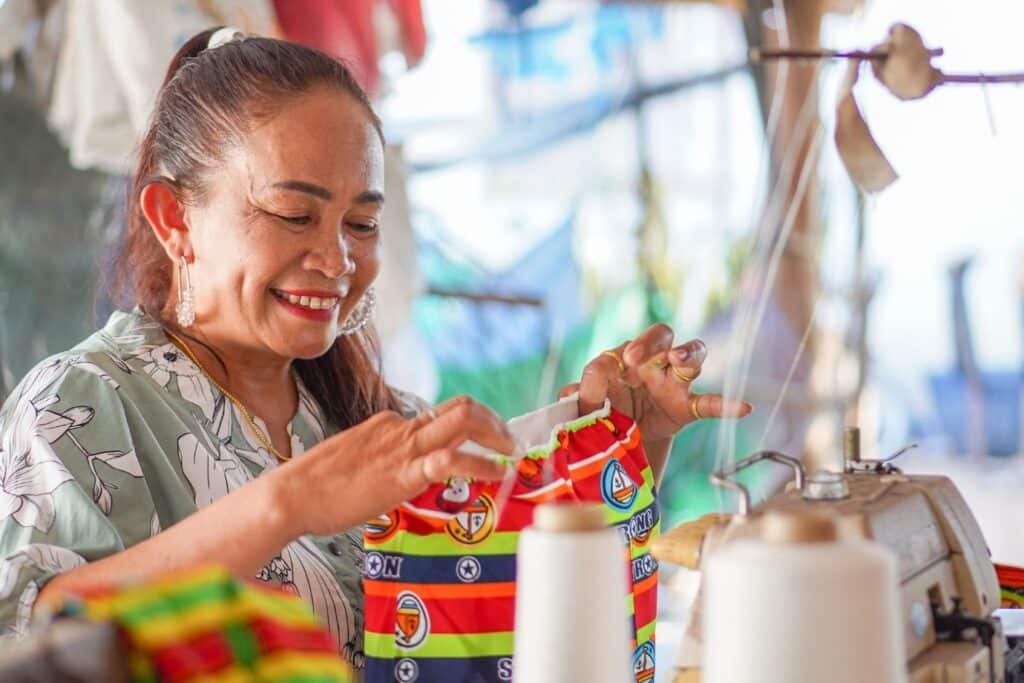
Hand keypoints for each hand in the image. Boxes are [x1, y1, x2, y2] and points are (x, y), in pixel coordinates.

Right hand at [272, 396, 513, 536]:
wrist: (291, 495)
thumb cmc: (318, 488)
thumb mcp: (357, 466)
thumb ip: (383, 464)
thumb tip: (402, 477)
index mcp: (390, 425)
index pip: (442, 416)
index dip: (473, 428)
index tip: (490, 442)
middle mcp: (401, 428)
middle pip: (461, 407)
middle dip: (494, 421)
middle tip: (510, 444)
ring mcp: (403, 448)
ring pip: (463, 421)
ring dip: (497, 435)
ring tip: (511, 457)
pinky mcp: (403, 473)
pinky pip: (451, 460)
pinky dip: (481, 464)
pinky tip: (496, 475)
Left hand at [560, 324, 752, 443]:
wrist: (620, 445)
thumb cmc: (601, 413)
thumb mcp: (587, 404)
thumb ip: (583, 392)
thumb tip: (577, 384)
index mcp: (624, 357)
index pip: (628, 345)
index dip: (625, 350)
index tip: (620, 363)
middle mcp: (652, 362)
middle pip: (662, 335)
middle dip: (652, 341)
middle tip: (637, 357)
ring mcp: (672, 382)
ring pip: (690, 355)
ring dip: (688, 354)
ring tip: (681, 360)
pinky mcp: (687, 407)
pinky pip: (709, 403)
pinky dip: (726, 404)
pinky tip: (743, 407)